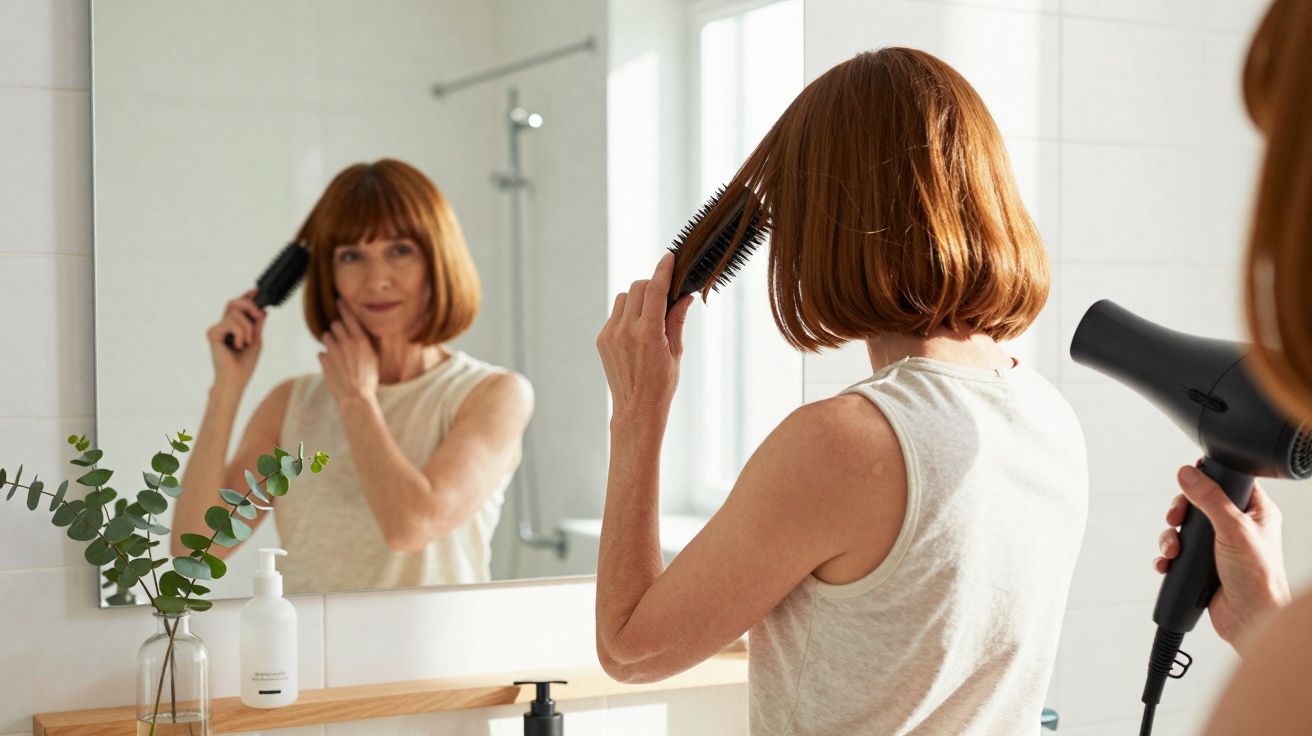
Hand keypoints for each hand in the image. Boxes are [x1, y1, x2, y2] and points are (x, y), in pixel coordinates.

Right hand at [206, 289, 264, 390]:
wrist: (236, 378)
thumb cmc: (245, 364)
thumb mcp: (256, 340)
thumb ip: (257, 325)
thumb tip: (263, 310)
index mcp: (233, 327)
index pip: (238, 306)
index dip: (247, 297)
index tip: (257, 291)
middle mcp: (223, 326)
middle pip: (234, 303)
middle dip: (249, 305)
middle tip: (259, 316)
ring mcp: (217, 329)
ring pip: (236, 313)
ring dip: (248, 328)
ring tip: (247, 343)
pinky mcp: (213, 333)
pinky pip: (231, 323)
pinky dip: (241, 333)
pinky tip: (238, 345)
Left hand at [319, 300, 379, 405]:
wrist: (356, 398)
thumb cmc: (369, 380)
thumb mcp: (374, 358)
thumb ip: (366, 343)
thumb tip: (360, 334)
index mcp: (360, 340)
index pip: (349, 317)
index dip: (343, 307)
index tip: (338, 300)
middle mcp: (345, 343)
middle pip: (335, 324)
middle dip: (337, 329)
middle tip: (342, 338)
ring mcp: (333, 351)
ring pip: (326, 337)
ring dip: (330, 342)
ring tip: (338, 354)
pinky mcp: (324, 361)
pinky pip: (322, 353)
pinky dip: (327, 357)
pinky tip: (335, 367)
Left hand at [596, 252, 694, 426]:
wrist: (636, 409)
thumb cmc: (662, 383)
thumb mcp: (676, 351)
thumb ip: (677, 319)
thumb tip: (685, 295)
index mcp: (648, 333)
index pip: (655, 290)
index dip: (662, 270)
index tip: (668, 257)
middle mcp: (626, 331)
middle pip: (638, 288)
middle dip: (652, 286)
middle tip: (665, 297)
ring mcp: (610, 335)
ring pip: (624, 298)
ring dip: (638, 299)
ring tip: (650, 317)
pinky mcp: (601, 340)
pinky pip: (615, 314)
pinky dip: (627, 314)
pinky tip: (637, 332)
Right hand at [1155, 463, 1291, 652]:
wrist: (1249, 619)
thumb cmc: (1258, 578)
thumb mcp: (1234, 529)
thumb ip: (1210, 499)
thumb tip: (1188, 474)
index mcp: (1254, 512)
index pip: (1227, 483)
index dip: (1206, 479)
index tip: (1189, 482)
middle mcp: (1236, 527)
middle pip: (1197, 504)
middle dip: (1180, 512)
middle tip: (1175, 518)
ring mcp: (1218, 547)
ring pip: (1183, 529)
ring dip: (1170, 538)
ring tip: (1172, 550)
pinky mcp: (1202, 565)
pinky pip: (1177, 553)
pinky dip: (1167, 557)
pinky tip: (1168, 563)